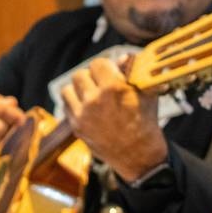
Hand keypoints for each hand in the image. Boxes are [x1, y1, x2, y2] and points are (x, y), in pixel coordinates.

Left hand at [61, 58, 167, 181]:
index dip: (105, 67)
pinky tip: (86, 107)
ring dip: (78, 90)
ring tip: (90, 95)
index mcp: (113, 88)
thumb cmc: (145, 120)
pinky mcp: (76, 127)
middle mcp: (94, 100)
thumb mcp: (145, 93)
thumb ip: (132, 73)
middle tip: (100, 84)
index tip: (110, 72)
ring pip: (67, 90)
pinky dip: (74, 104)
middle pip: (79, 75)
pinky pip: (66, 106)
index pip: (97, 63)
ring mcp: (83, 115)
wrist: (139, 154)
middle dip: (90, 77)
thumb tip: (120, 58)